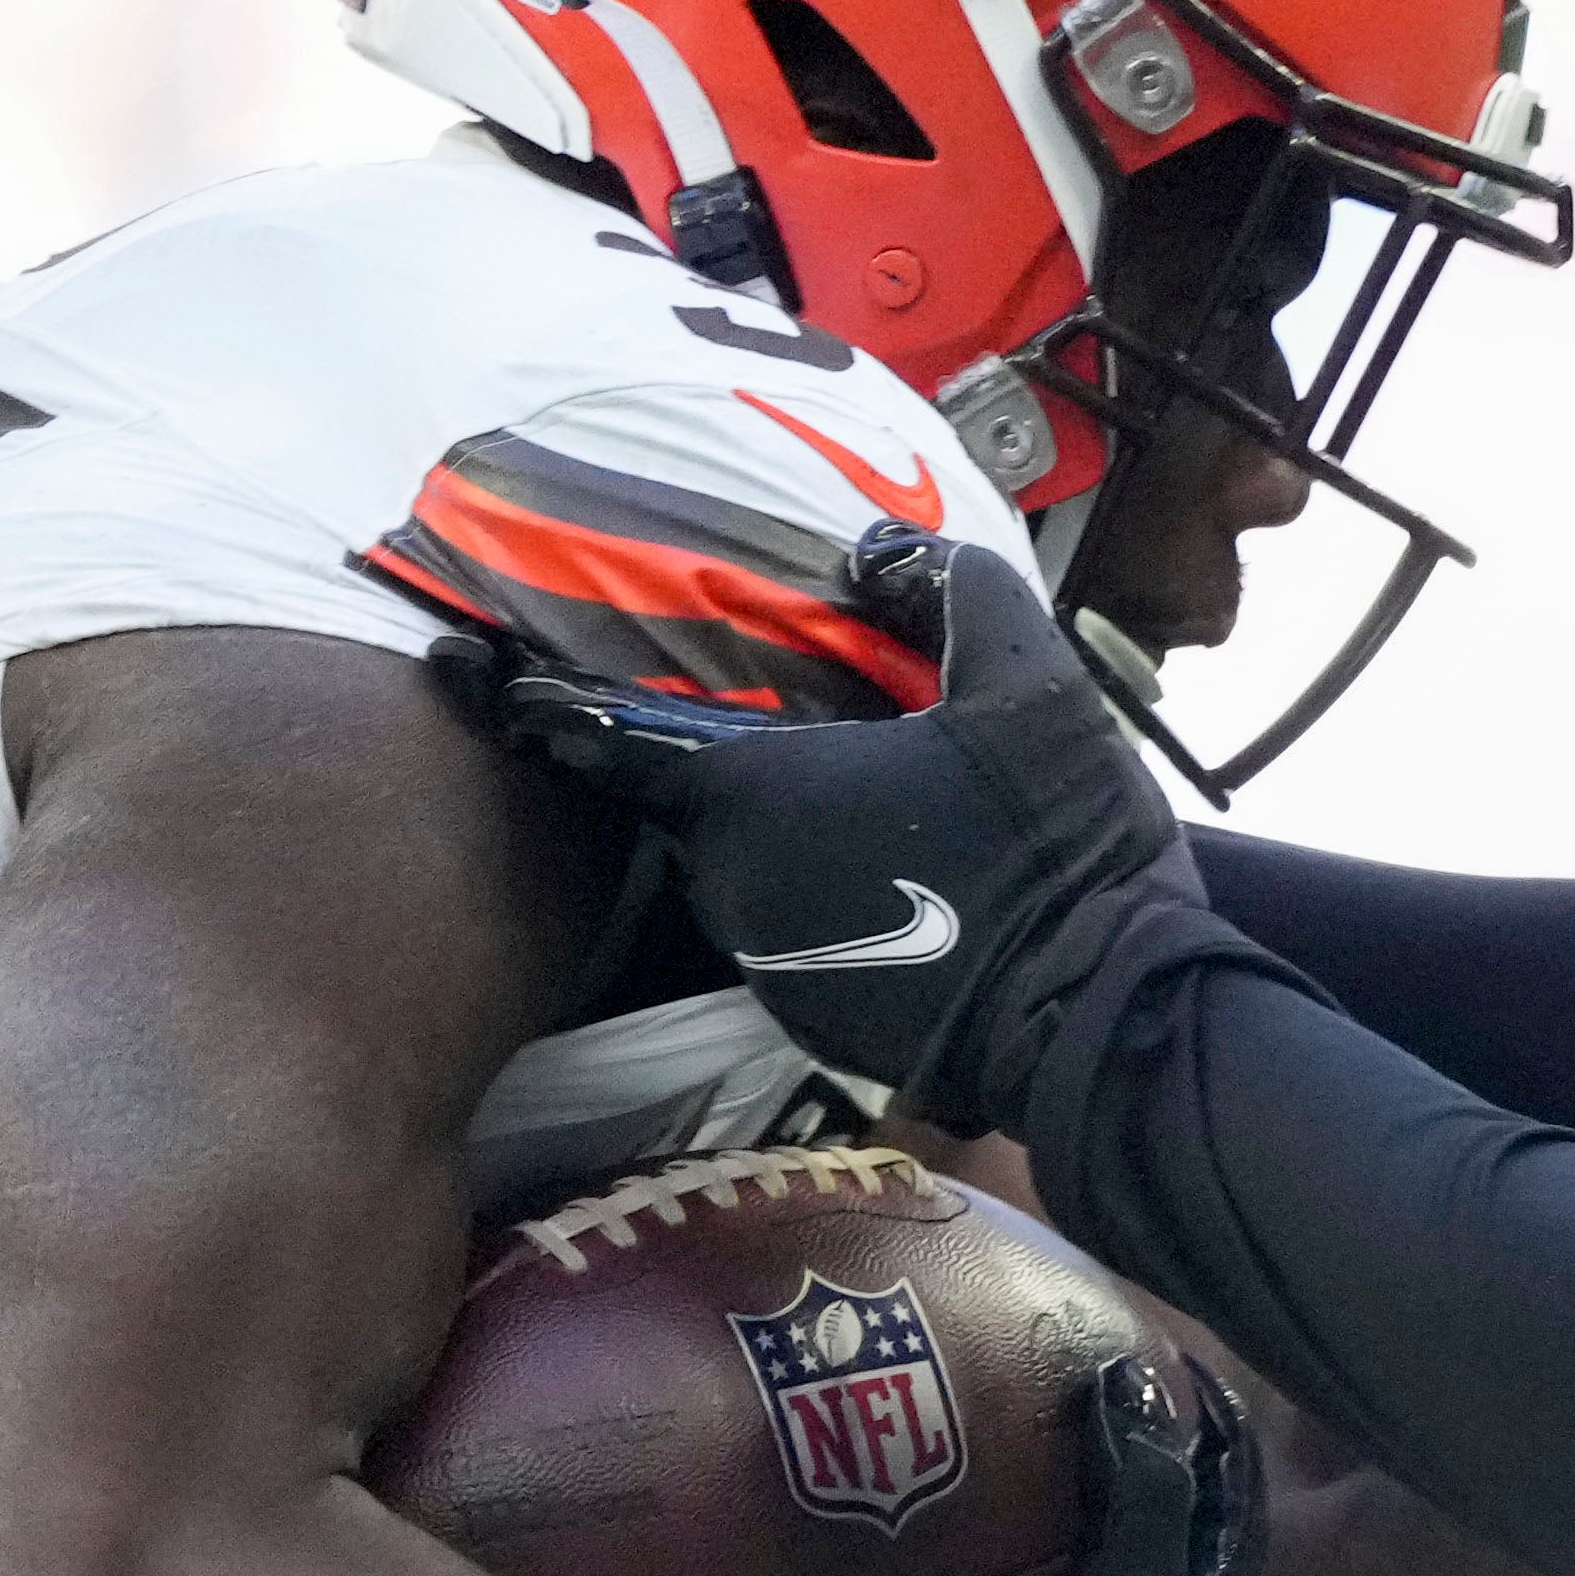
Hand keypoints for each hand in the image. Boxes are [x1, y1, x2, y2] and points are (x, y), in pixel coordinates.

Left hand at [472, 527, 1175, 1125]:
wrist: (1102, 1025)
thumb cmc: (1053, 847)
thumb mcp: (1028, 685)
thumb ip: (950, 594)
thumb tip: (880, 550)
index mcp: (754, 792)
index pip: (607, 737)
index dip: (538, 698)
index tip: (471, 668)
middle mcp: (732, 880)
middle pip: (690, 799)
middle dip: (709, 757)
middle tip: (767, 717)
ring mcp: (768, 957)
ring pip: (744, 865)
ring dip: (775, 829)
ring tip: (850, 795)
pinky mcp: (815, 1013)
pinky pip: (793, 923)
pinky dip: (818, 889)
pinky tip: (889, 871)